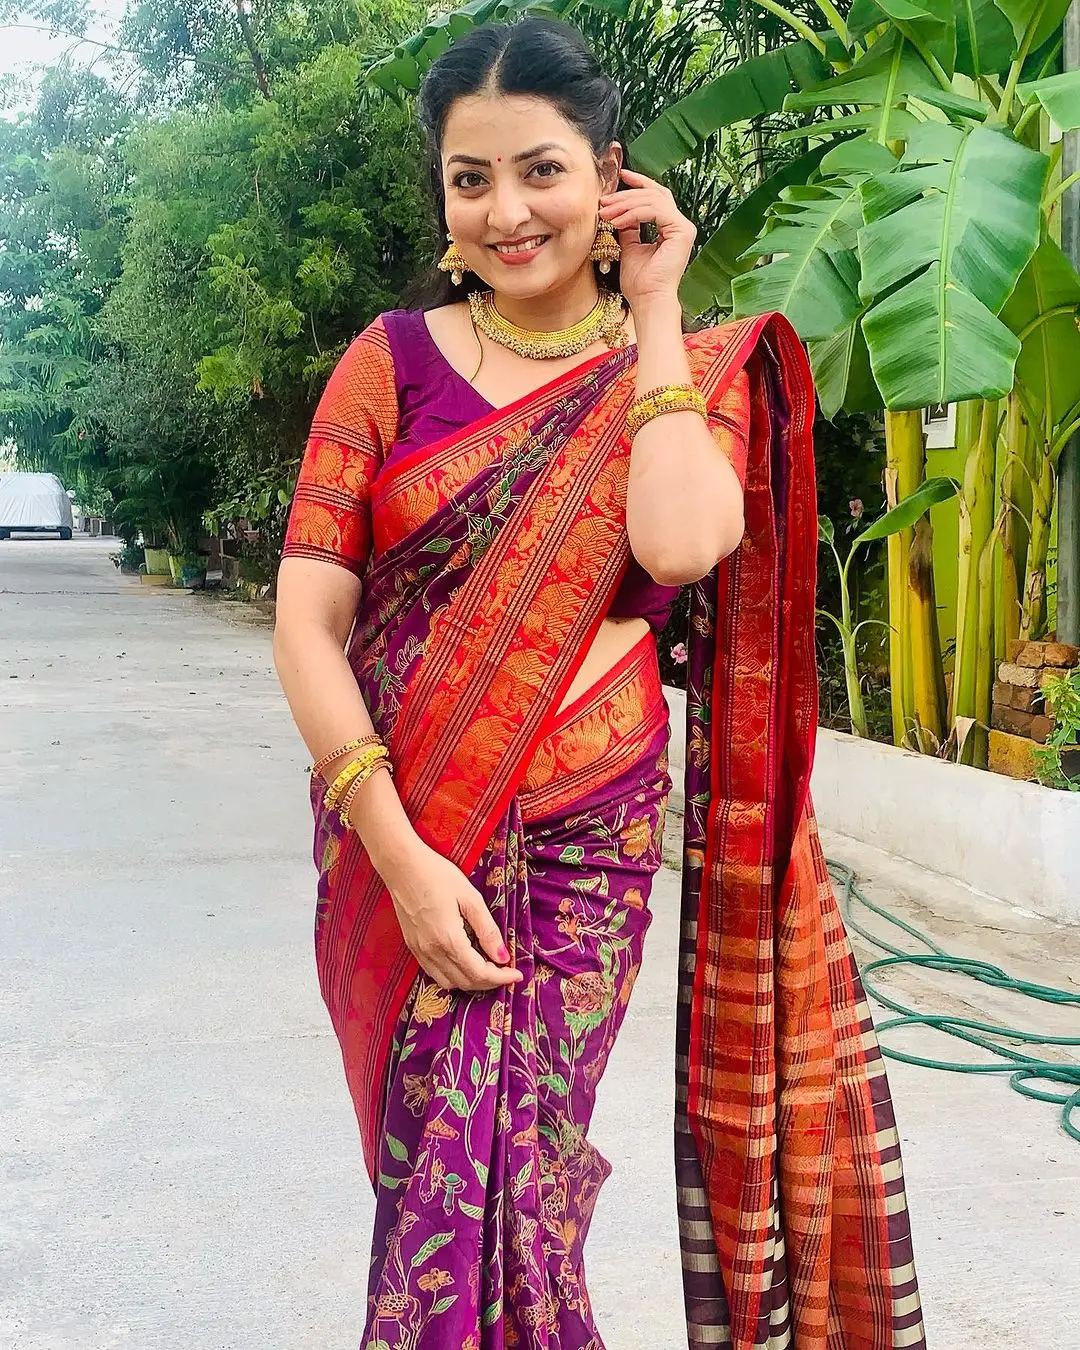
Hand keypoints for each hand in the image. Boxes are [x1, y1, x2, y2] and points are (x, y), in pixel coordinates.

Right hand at [377, 836, 522, 992]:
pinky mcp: (412, 946)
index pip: (480, 973)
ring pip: (449, 983)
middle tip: (506, 970)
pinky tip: (463, 962)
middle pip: (465, 982)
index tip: (517, 973)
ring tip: (487, 967)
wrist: (401, 865)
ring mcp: (419, 951)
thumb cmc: (437, 875)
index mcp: (449, 939)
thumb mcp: (470, 898)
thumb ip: (487, 930)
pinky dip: (452, 976)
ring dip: (470, 981)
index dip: (501, 977)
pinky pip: (434, 973)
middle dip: (489, 981)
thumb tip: (503, 956)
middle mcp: (432, 951)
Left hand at [599, 168, 695, 309]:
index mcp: (671, 227)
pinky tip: (617, 222)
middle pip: (653, 195)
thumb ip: (628, 227)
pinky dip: (633, 214)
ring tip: (606, 213)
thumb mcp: (629, 247)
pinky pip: (655, 211)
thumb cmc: (639, 282)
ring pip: (653, 200)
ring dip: (625, 204)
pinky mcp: (682, 232)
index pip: (656, 196)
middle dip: (626, 195)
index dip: (638, 184)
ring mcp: (684, 227)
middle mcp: (680, 225)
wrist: (647, 300)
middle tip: (604, 201)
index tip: (620, 176)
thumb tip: (618, 210)